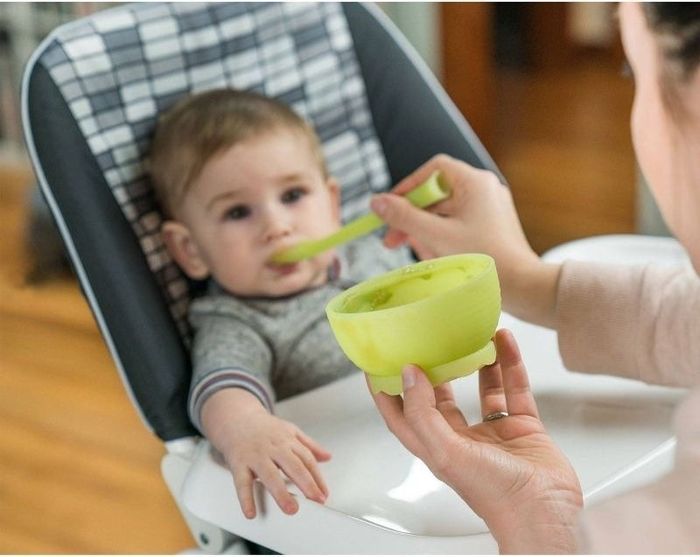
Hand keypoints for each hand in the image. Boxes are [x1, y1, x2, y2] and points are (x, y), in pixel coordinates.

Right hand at [202, 389, 330, 517]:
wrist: (236, 417)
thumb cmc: (264, 428)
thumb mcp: (290, 430)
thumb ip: (309, 445)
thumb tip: (327, 457)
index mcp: (288, 441)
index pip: (307, 460)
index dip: (317, 478)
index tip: (323, 494)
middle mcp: (273, 448)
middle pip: (293, 466)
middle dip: (306, 484)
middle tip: (316, 501)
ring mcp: (256, 455)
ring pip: (270, 475)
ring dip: (281, 493)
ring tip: (291, 509)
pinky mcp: (239, 463)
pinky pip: (242, 482)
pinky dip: (246, 499)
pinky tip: (251, 512)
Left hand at [370, 329, 582, 553]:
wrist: (544, 512)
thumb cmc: (494, 495)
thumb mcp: (446, 453)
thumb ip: (423, 412)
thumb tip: (409, 375)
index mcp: (436, 447)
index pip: (402, 414)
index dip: (388, 390)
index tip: (379, 361)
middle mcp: (461, 439)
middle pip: (441, 398)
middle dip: (434, 369)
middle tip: (428, 338)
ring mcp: (493, 433)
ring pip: (481, 388)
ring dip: (477, 361)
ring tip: (471, 333)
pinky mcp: (522, 428)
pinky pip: (514, 388)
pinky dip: (510, 364)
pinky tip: (505, 342)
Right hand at [371, 155, 560, 326]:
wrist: (523, 286)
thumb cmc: (484, 258)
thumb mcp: (436, 236)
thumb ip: (403, 217)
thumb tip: (376, 202)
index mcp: (475, 182)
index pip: (433, 170)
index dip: (407, 186)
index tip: (390, 207)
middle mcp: (484, 189)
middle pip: (436, 194)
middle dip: (412, 217)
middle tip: (391, 239)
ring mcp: (489, 208)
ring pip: (445, 213)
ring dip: (425, 231)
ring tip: (418, 254)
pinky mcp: (491, 227)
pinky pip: (458, 225)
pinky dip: (442, 239)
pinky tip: (435, 259)